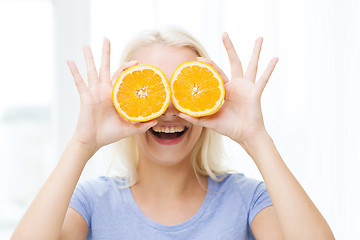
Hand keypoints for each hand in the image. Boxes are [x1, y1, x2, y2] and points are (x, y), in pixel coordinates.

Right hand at [67, 38, 155, 152]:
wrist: (93, 141)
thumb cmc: (109, 134)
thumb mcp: (129, 129)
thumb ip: (142, 125)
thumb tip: (156, 121)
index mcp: (115, 95)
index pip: (122, 76)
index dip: (128, 68)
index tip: (137, 62)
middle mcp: (105, 90)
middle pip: (106, 67)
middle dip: (106, 53)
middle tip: (106, 38)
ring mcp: (94, 92)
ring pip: (91, 71)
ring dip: (89, 57)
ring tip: (85, 45)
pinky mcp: (86, 97)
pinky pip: (79, 82)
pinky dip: (74, 71)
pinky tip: (69, 60)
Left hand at [179, 33, 277, 144]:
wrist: (245, 135)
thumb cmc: (229, 128)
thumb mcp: (210, 121)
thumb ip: (196, 117)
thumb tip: (179, 114)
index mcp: (225, 90)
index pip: (215, 74)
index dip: (208, 66)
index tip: (197, 59)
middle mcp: (236, 85)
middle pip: (233, 62)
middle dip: (229, 48)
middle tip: (224, 34)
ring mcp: (247, 87)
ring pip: (251, 65)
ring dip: (255, 52)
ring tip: (259, 38)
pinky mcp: (255, 93)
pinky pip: (263, 79)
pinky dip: (270, 69)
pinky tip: (275, 58)